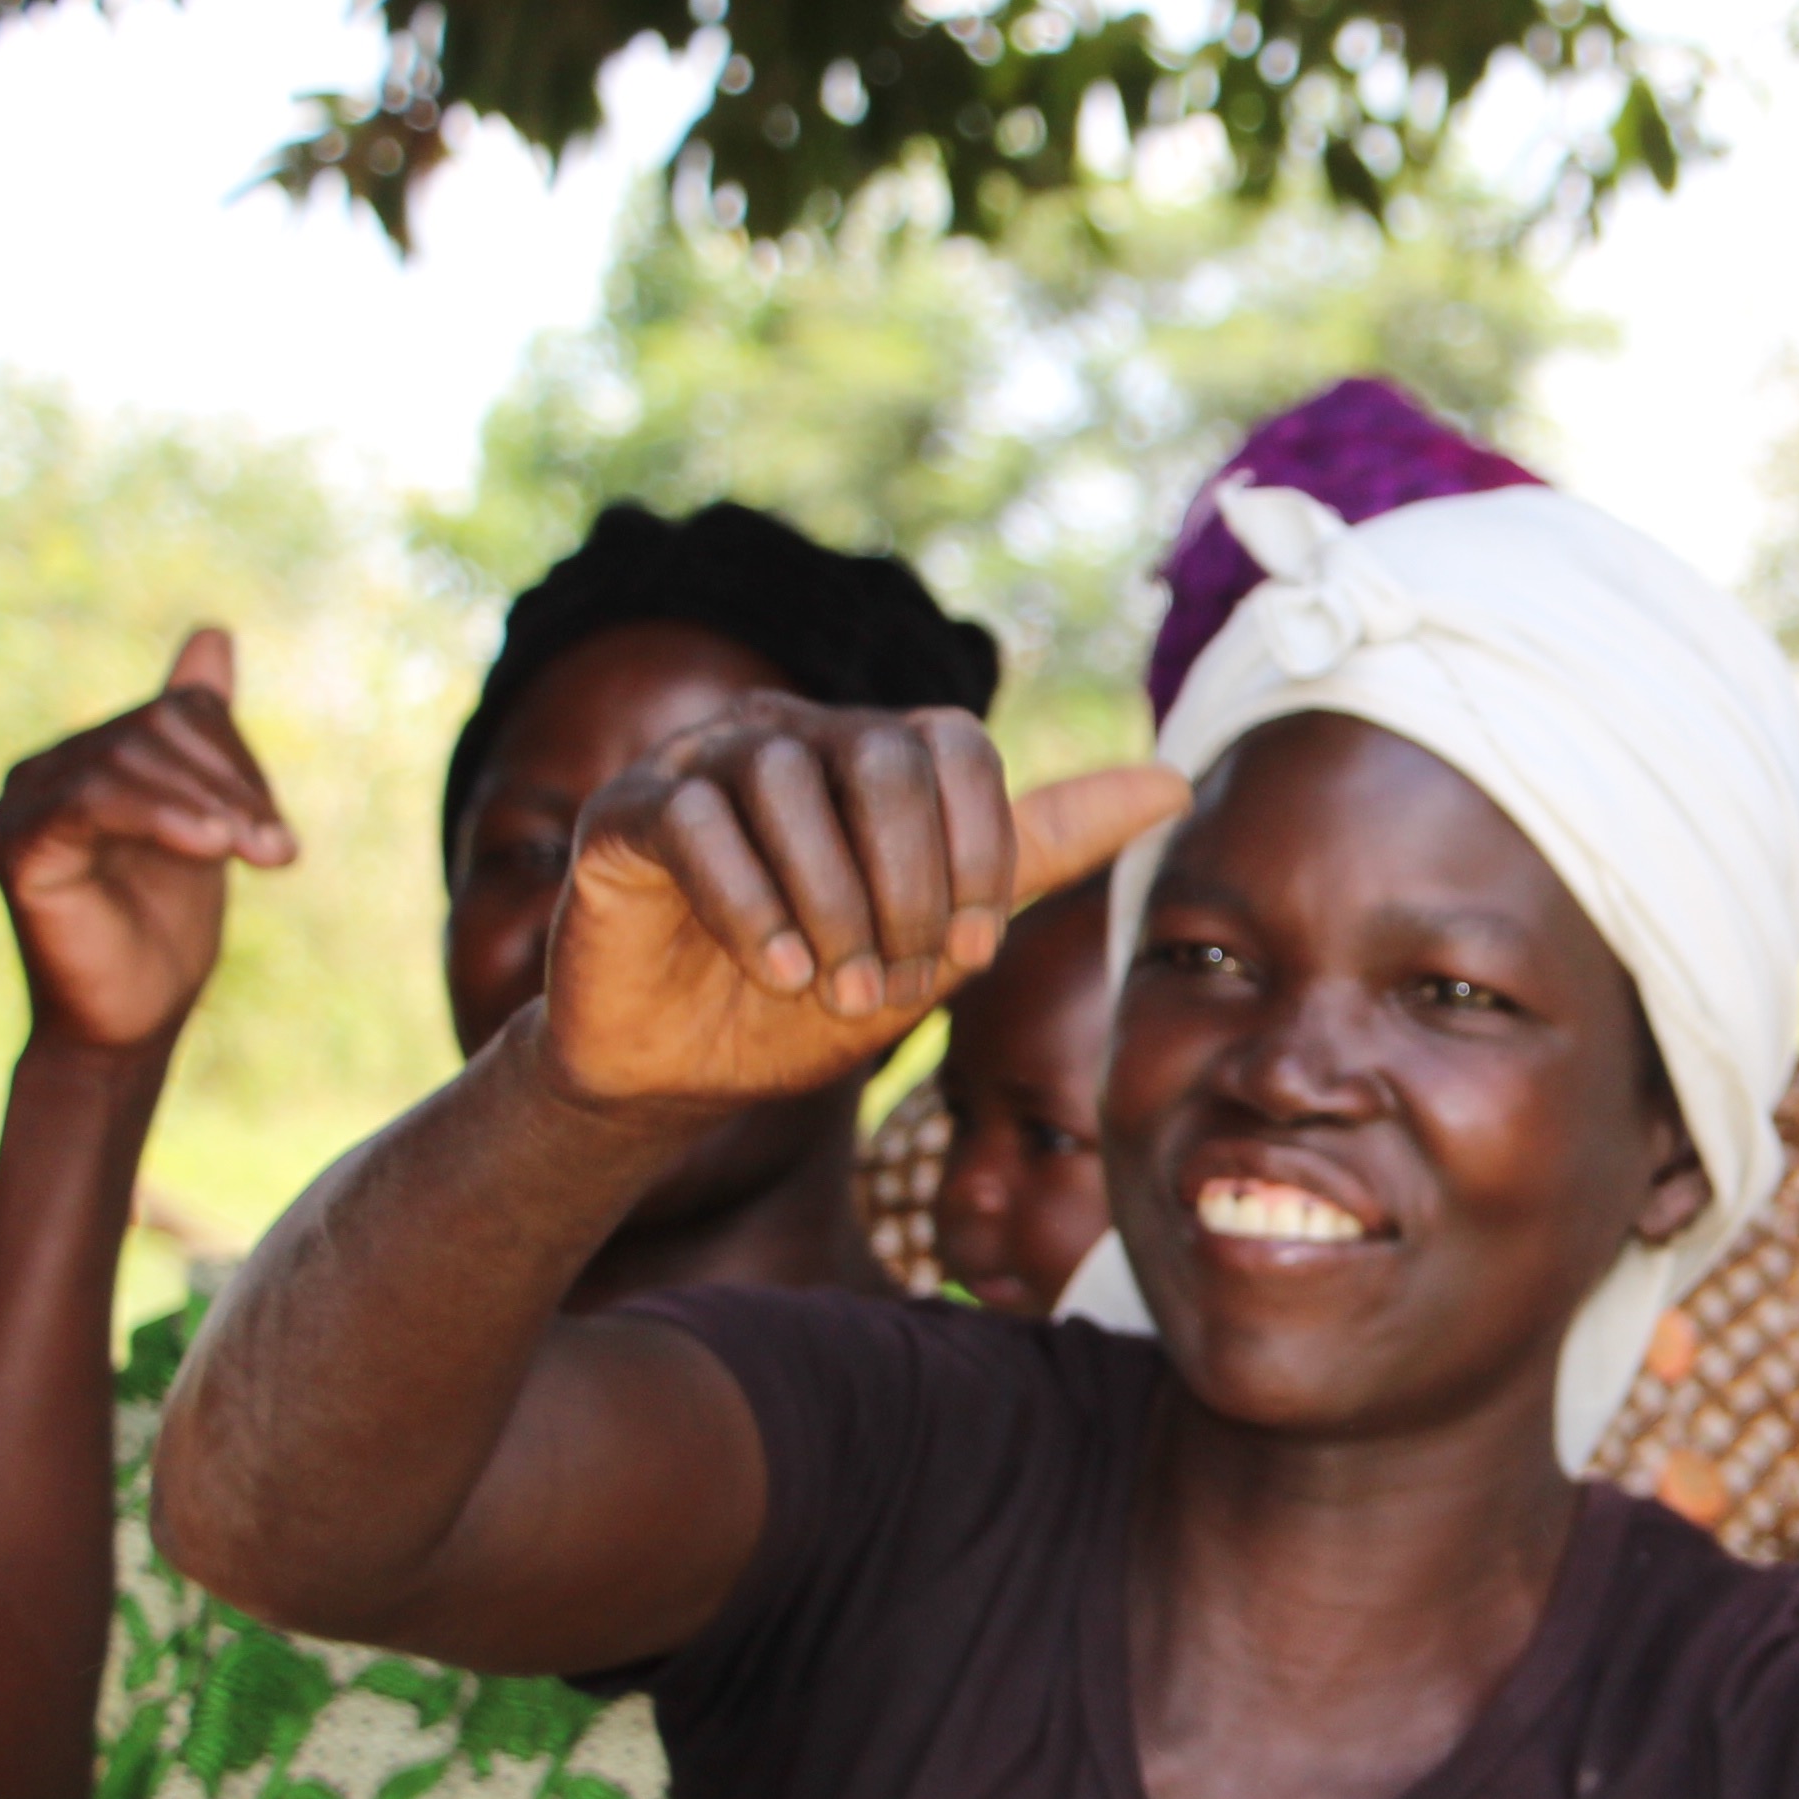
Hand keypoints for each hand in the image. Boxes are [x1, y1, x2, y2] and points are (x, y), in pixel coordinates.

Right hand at [0, 632, 295, 1058]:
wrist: (128, 1024)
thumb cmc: (163, 929)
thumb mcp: (205, 819)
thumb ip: (201, 735)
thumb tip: (211, 633)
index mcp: (89, 756)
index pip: (179, 712)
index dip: (240, 758)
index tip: (278, 832)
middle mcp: (45, 769)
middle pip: (155, 728)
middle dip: (233, 783)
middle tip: (280, 850)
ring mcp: (22, 804)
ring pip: (127, 758)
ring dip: (211, 805)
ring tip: (262, 856)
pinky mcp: (18, 846)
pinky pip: (91, 801)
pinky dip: (160, 816)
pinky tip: (211, 848)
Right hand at [545, 698, 1186, 1113]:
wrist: (682, 1065)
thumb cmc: (816, 988)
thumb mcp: (941, 931)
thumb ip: (1042, 851)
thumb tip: (1169, 782)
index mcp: (873, 752)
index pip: (959, 745)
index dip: (979, 852)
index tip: (969, 955)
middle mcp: (793, 733)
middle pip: (882, 757)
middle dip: (907, 885)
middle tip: (894, 981)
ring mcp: (703, 760)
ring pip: (788, 785)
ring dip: (829, 907)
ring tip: (830, 989)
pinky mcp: (628, 811)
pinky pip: (697, 822)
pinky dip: (750, 904)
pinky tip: (775, 973)